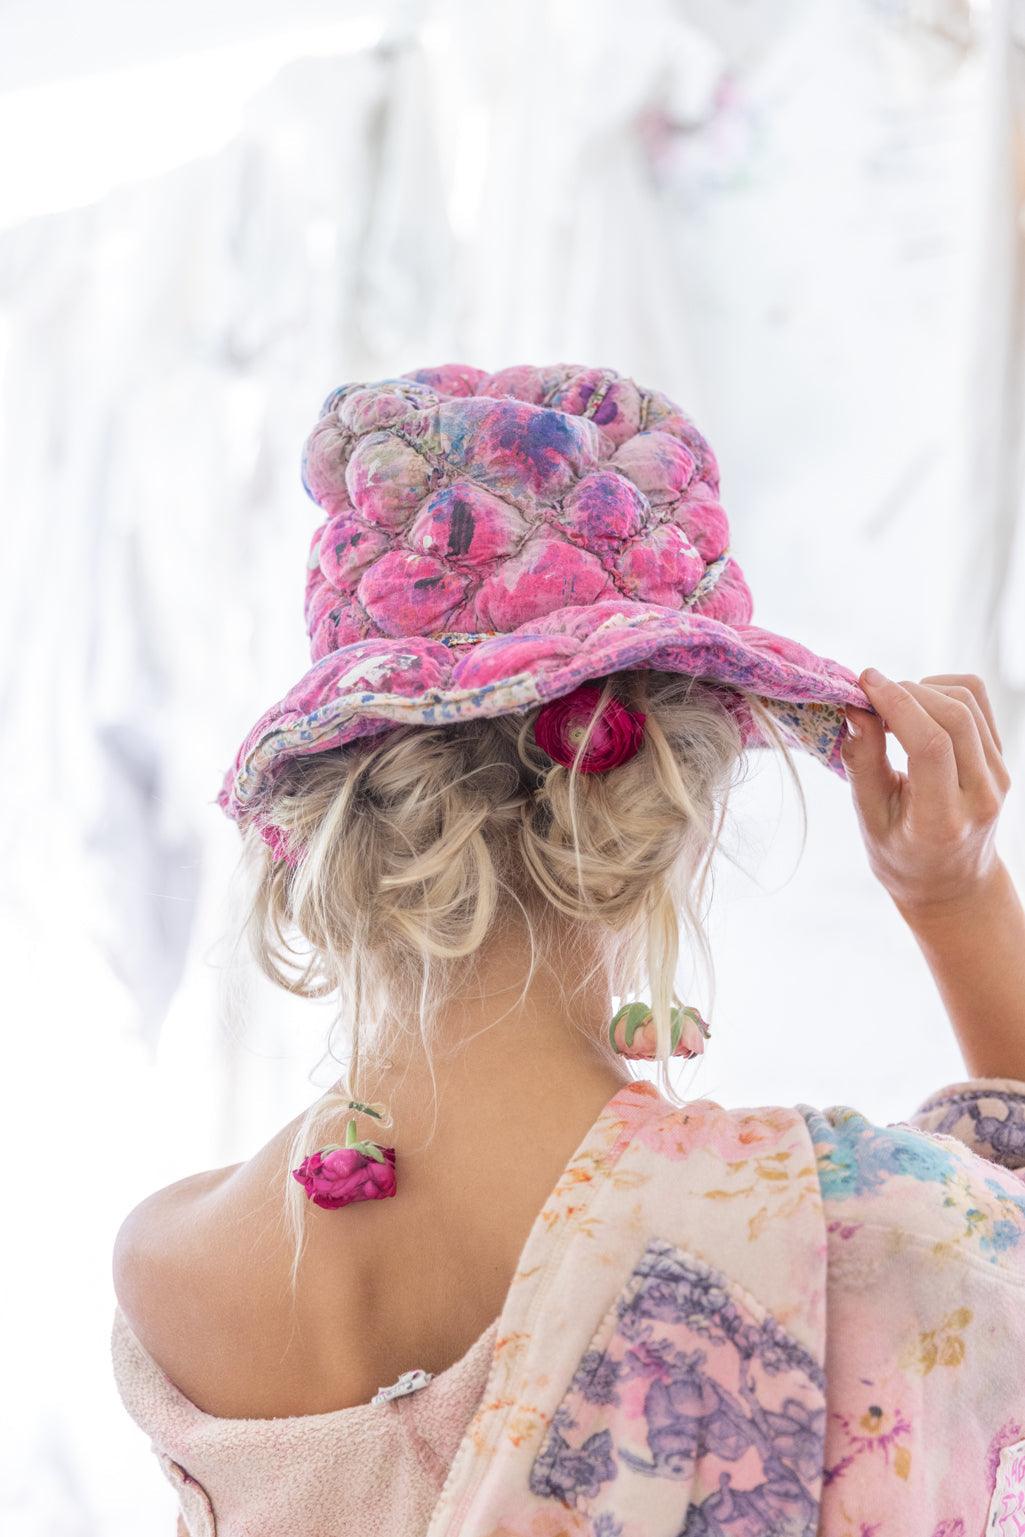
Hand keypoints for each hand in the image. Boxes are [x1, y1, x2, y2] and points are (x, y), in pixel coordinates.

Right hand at [841, 670, 1011, 918]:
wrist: (952, 884)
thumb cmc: (902, 857)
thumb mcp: (870, 820)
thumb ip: (863, 763)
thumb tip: (856, 708)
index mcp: (944, 820)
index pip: (931, 745)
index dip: (897, 704)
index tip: (863, 683)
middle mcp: (981, 796)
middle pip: (954, 716)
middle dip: (906, 690)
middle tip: (869, 693)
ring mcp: (998, 776)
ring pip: (969, 703)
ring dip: (924, 689)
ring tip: (890, 705)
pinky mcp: (1000, 760)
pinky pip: (978, 705)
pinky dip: (943, 692)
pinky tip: (916, 707)